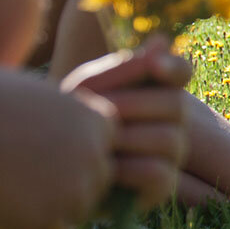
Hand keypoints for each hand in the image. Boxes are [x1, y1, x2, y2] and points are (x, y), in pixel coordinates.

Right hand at [0, 77, 116, 228]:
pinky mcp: (46, 220)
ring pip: (76, 214)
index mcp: (94, 119)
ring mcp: (74, 189)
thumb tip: (61, 114)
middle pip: (98, 181)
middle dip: (70, 187)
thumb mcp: (28, 92)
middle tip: (28, 191)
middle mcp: (93, 154)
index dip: (76, 154)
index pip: (104, 145)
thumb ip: (56, 112)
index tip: (47, 159)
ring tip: (9, 211)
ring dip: (50, 217)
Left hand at [63, 37, 191, 210]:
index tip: (154, 66)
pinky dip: (129, 169)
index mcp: (158, 90)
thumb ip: (122, 68)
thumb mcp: (88, 89)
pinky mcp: (162, 187)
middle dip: (134, 104)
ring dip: (127, 138)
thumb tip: (162, 41)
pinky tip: (104, 168)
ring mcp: (172, 154)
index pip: (182, 72)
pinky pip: (160, 173)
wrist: (47, 167)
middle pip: (176, 104)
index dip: (174, 66)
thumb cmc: (69, 121)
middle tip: (98, 109)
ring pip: (169, 138)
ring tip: (97, 141)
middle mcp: (174, 121)